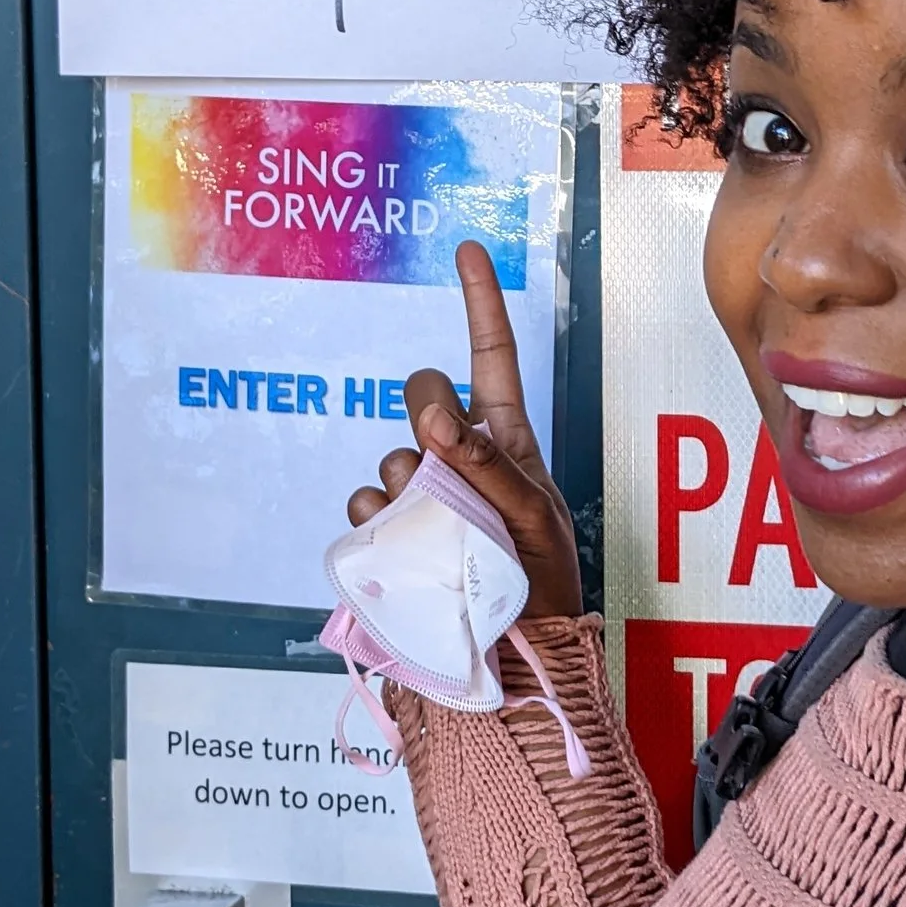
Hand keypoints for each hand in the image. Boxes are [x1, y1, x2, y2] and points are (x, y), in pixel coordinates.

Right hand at [344, 242, 583, 619]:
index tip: (468, 249)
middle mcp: (457, 458)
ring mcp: (419, 494)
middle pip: (423, 394)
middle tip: (445, 457)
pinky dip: (381, 523)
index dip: (480, 302)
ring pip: (391, 456)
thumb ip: (490, 466)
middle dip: (428, 410)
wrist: (513, 657)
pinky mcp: (388, 534)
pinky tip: (404, 549)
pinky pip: (366, 506)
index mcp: (505, 440)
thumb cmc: (540, 585)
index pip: (490, 357)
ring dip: (414, 488)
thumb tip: (437, 423)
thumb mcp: (537, 520)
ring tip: (448, 536)